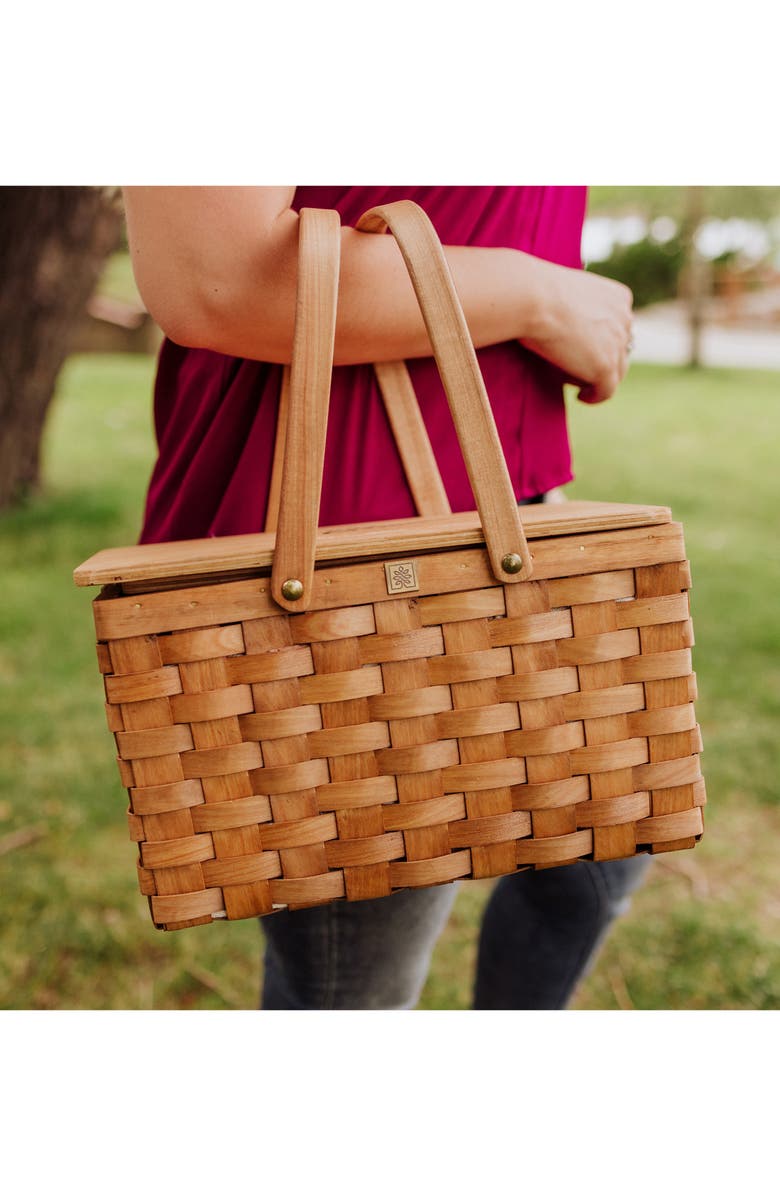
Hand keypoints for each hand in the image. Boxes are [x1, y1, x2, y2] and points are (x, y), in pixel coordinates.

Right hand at [519, 261, 633, 403]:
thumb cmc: (537, 291)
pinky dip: (594, 396)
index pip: (618, 325)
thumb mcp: (567, 293)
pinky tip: (581, 396)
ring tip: (578, 383)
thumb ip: (576, 308)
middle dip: (602, 358)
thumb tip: (566, 330)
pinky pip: (606, 391)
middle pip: (620, 348)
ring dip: (598, 378)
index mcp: (619, 297)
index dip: (603, 339)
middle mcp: (625, 319)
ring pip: (617, 371)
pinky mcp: (605, 367)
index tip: (585, 347)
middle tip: (580, 367)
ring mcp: (617, 344)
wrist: (534, 298)